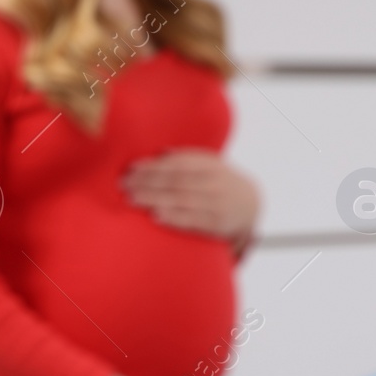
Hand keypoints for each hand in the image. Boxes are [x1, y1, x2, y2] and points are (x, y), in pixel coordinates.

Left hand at [123, 149, 258, 251]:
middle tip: (125, 185)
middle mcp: (214, 181)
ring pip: (182, 200)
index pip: (178, 163)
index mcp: (210, 164)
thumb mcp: (208, 165)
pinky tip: (156, 215)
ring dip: (154, 199)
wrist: (251, 204)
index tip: (132, 169)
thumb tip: (159, 152)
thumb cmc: (218, 182)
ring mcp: (217, 202)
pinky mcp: (218, 223)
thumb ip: (185, 158)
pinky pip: (193, 221)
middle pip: (176, 181)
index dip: (153, 166)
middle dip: (148, 182)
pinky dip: (174, 218)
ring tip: (133, 199)